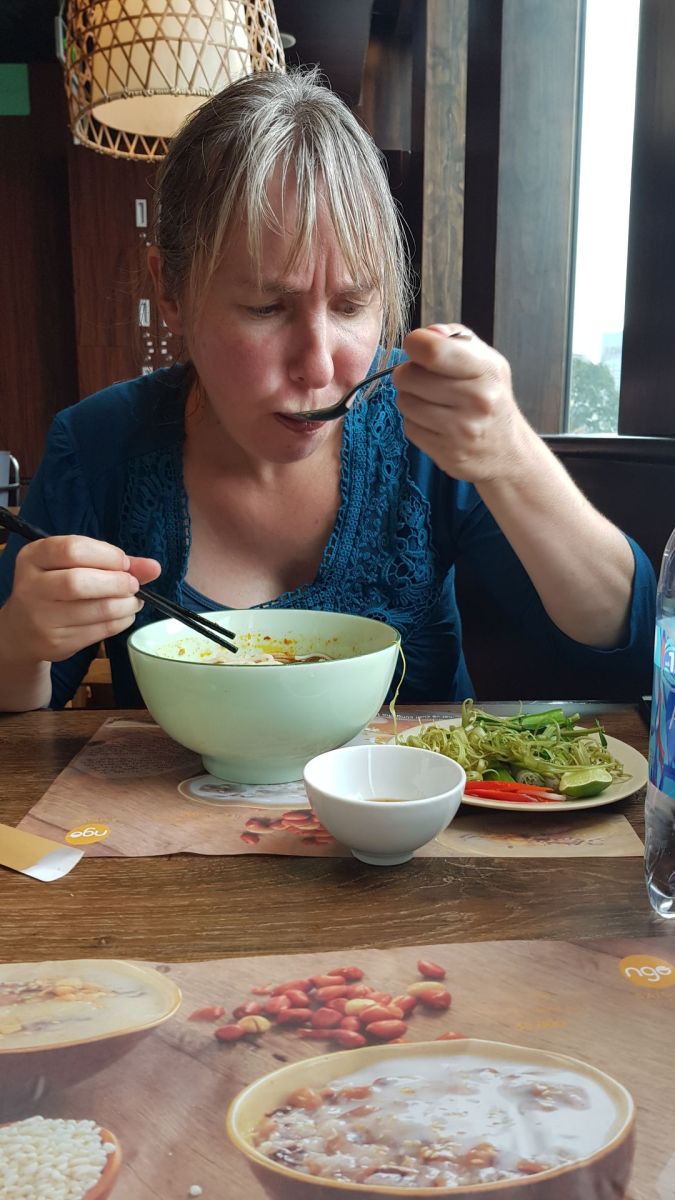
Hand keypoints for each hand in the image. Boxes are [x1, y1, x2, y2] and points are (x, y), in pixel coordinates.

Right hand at [2, 535, 160, 664]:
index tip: (124, 563)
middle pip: (78, 582)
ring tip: (134, 601)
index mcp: (33, 557)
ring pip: (94, 610)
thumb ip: (112, 562)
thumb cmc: (54, 588)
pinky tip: (124, 615)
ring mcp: (41, 618)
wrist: (22, 631)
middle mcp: (31, 586)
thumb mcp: (72, 566)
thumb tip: (154, 567)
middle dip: (116, 583)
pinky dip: (120, 622)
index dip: (107, 555)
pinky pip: (99, 631)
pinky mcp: (56, 642)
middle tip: (133, 585)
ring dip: (125, 605)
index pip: (72, 549)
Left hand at [392, 324, 531, 482]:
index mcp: (486, 370)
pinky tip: (434, 422)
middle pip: (408, 376)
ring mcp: (462, 430)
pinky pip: (409, 427)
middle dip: (408, 373)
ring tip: (429, 400)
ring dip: (410, 398)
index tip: (419, 349)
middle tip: (422, 378)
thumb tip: (426, 334)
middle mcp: (477, 400)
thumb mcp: (484, 359)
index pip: (432, 350)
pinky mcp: (448, 453)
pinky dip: (415, 422)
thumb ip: (455, 338)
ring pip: (405, 402)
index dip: (415, 344)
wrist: (507, 449)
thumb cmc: (489, 396)